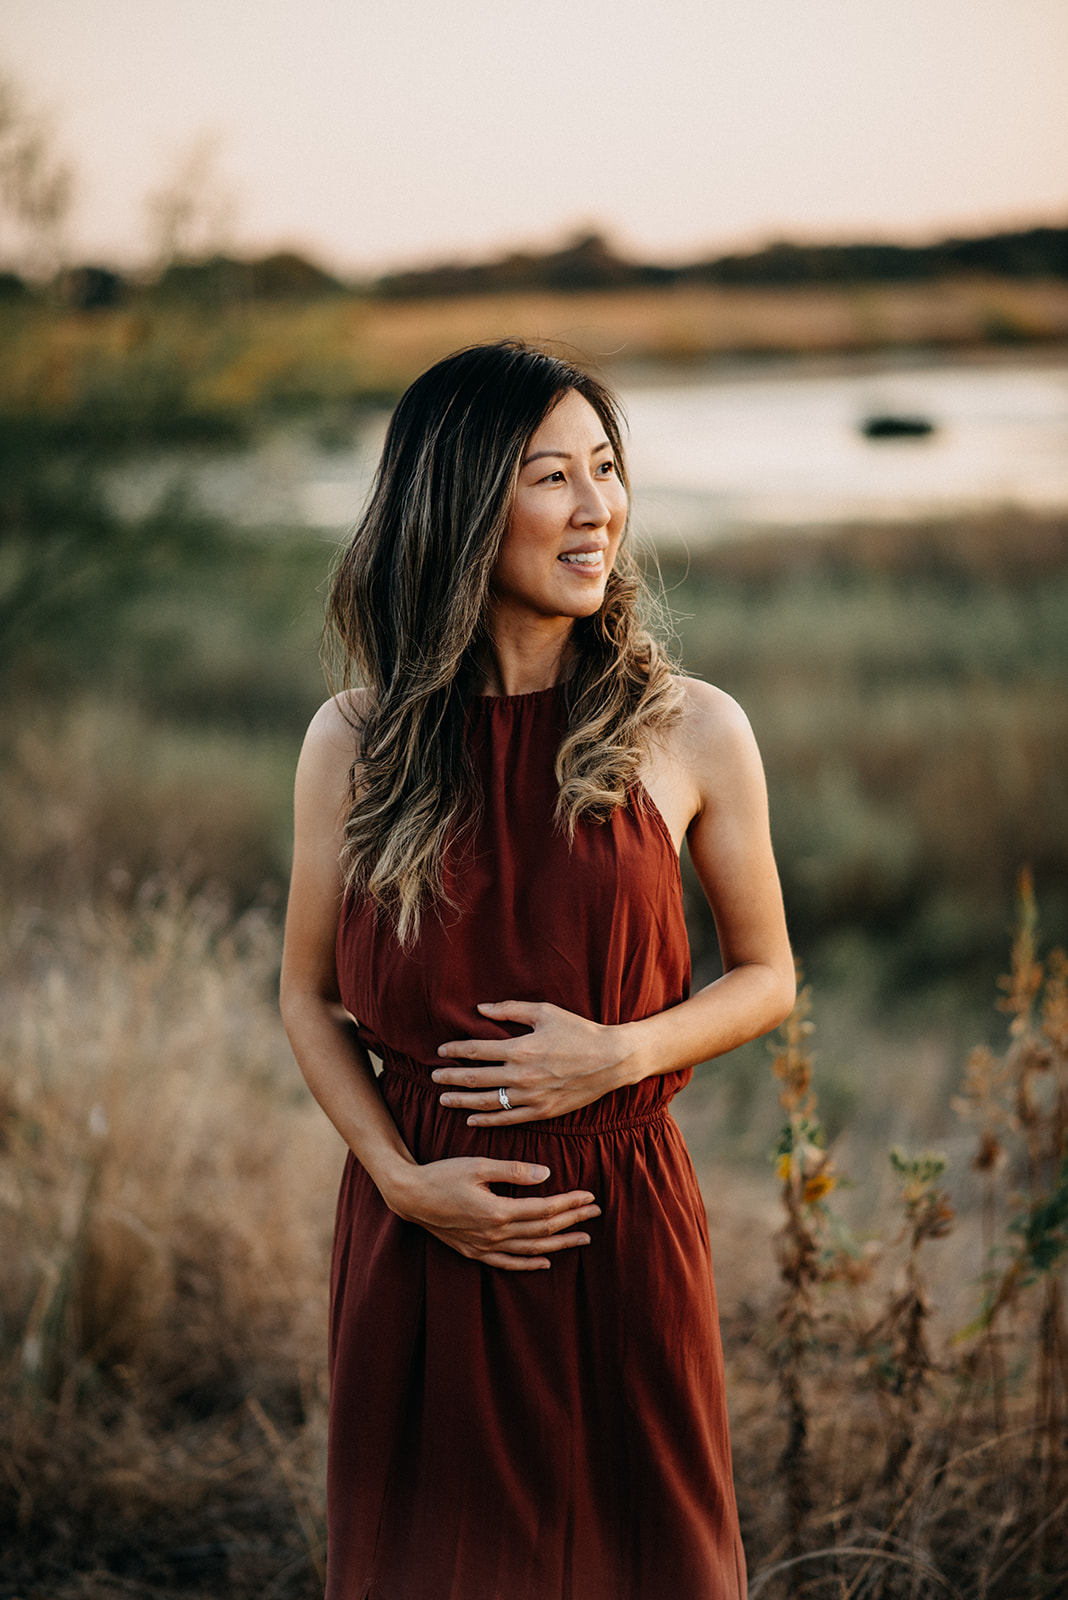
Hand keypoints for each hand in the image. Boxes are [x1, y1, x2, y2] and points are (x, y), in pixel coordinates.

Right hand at [385, 1156, 600, 1270]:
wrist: (410, 1196)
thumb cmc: (442, 1175)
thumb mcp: (478, 1165)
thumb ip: (513, 1170)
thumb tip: (546, 1173)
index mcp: (498, 1212)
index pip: (544, 1209)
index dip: (570, 1203)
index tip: (590, 1195)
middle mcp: (494, 1234)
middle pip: (543, 1230)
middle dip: (573, 1221)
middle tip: (597, 1212)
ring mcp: (484, 1247)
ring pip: (531, 1249)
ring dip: (559, 1244)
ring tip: (583, 1238)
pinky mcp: (474, 1252)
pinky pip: (508, 1263)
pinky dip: (529, 1264)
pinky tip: (545, 1262)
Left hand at [433, 1001, 632, 1125]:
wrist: (612, 1060)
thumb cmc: (579, 1031)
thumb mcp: (545, 1012)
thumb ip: (510, 1010)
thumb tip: (480, 1008)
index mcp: (521, 1048)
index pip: (477, 1050)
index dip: (455, 1051)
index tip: (440, 1051)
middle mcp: (522, 1076)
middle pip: (475, 1078)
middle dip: (450, 1077)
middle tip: (433, 1076)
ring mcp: (531, 1097)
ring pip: (487, 1102)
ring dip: (462, 1101)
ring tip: (444, 1099)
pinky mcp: (542, 1112)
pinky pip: (507, 1119)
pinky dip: (487, 1121)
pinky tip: (471, 1119)